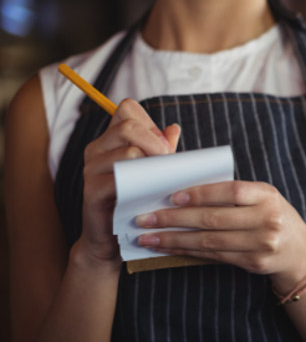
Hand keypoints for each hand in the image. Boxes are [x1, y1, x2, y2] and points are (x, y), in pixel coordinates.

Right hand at [78, 98, 180, 266]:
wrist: (112, 238)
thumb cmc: (135, 200)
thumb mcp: (151, 171)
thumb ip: (161, 149)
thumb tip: (174, 128)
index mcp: (109, 140)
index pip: (127, 109)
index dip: (150, 122)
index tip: (163, 146)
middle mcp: (96, 149)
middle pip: (128, 126)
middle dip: (156, 142)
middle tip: (168, 162)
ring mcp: (91, 169)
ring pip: (128, 151)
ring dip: (153, 165)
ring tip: (162, 180)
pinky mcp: (91, 191)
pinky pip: (120, 178)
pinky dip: (141, 183)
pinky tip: (151, 193)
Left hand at [135, 181, 305, 291]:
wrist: (298, 250)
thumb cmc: (272, 215)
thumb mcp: (262, 197)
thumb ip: (233, 194)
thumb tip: (184, 192)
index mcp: (267, 195)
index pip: (231, 192)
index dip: (201, 194)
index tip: (172, 197)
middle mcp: (267, 219)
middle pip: (214, 219)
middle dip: (175, 219)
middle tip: (146, 218)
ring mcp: (262, 244)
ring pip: (210, 241)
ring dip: (174, 239)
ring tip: (148, 237)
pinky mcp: (254, 263)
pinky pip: (215, 256)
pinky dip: (189, 251)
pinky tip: (170, 248)